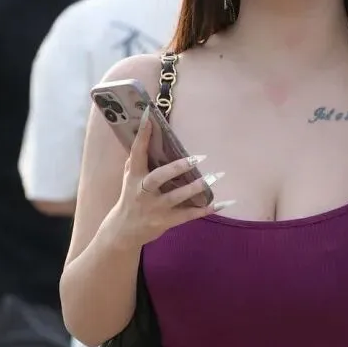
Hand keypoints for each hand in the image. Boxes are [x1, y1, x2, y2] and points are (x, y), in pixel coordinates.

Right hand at [111, 110, 220, 244]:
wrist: (124, 229)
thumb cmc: (131, 196)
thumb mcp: (130, 177)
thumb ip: (139, 159)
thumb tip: (148, 131)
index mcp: (134, 176)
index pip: (137, 152)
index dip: (143, 135)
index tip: (149, 116)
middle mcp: (143, 192)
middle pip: (159, 177)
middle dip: (177, 167)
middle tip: (198, 157)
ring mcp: (155, 208)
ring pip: (177, 197)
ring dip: (196, 187)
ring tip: (214, 176)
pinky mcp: (166, 221)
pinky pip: (188, 215)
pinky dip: (205, 209)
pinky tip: (222, 203)